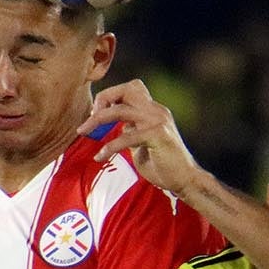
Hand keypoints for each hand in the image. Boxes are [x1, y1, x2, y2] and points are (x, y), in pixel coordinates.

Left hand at [77, 80, 204, 196]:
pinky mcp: (157, 135)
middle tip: (88, 118)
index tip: (96, 113)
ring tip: (83, 131)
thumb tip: (114, 125)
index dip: (110, 95)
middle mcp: (156, 110)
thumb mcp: (141, 143)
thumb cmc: (163, 166)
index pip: (130, 88)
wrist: (186, 180)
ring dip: (97, 120)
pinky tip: (100, 156)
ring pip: (120, 110)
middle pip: (126, 89)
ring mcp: (158, 121)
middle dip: (102, 99)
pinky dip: (110, 146)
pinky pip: (126, 136)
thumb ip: (130, 130)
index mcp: (153, 110)